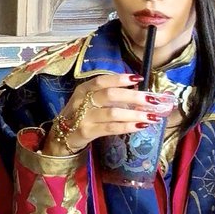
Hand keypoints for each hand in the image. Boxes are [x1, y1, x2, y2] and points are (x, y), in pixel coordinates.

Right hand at [45, 74, 175, 154]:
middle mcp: (83, 101)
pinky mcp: (88, 132)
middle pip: (110, 95)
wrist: (62, 135)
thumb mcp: (89, 100)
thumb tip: (137, 91)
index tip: (139, 78)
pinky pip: (111, 128)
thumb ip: (109, 95)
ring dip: (135, 114)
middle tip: (152, 99)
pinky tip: (141, 126)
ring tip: (152, 116)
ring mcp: (84, 117)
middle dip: (134, 96)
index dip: (120, 78)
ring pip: (113, 113)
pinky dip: (128, 126)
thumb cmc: (81, 114)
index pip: (102, 80)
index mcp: (84, 89)